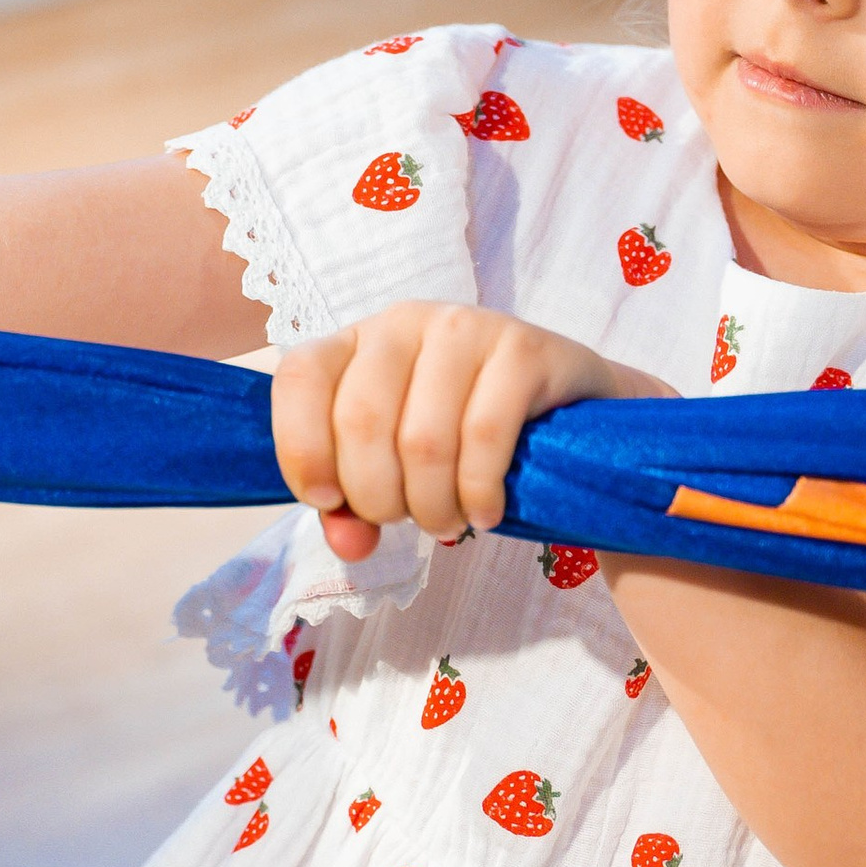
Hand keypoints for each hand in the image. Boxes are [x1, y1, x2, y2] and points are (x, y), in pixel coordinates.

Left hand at [273, 302, 672, 558]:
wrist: (565, 408)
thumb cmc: (461, 435)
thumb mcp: (394, 465)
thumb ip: (354, 505)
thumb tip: (349, 545)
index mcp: (357, 341)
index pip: (299, 377)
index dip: (302, 449)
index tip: (328, 501)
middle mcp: (405, 321)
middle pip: (362, 420)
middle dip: (378, 496)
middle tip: (407, 520)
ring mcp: (466, 327)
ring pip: (424, 437)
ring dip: (432, 504)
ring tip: (448, 523)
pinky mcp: (524, 348)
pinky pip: (485, 435)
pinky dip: (478, 491)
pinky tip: (486, 511)